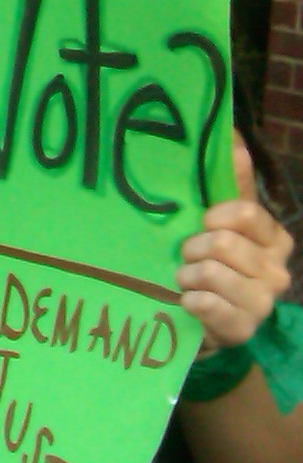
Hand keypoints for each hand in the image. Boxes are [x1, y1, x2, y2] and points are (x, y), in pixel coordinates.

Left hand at [177, 134, 294, 350]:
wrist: (197, 317)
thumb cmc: (207, 260)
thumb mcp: (216, 219)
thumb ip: (227, 180)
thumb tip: (232, 133)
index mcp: (273, 238)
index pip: (244, 213)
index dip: (213, 216)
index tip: (201, 222)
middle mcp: (276, 270)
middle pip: (222, 243)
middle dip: (192, 248)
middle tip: (187, 257)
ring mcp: (261, 303)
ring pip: (211, 273)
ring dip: (187, 274)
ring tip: (186, 280)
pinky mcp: (241, 329)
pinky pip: (206, 305)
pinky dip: (188, 300)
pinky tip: (186, 301)